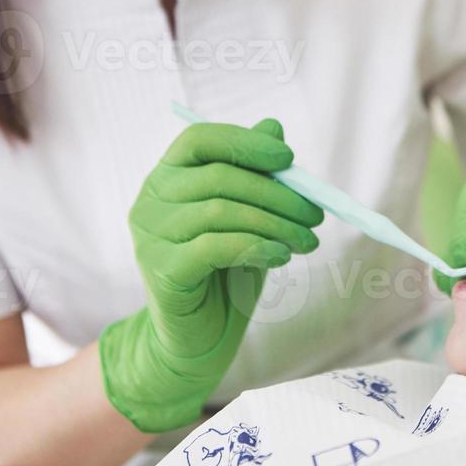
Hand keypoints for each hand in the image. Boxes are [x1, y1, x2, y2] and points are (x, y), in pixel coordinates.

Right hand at [101, 118, 323, 431]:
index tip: (289, 159)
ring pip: (220, 211)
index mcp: (166, 177)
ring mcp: (149, 236)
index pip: (198, 140)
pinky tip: (281, 256)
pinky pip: (215, 246)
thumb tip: (273, 127)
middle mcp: (149, 200)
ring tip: (307, 241)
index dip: (245, 143)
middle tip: (316, 214)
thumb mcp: (246, 217)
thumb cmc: (224, 271)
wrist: (198, 338)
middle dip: (277, 193)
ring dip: (275, 223)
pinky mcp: (160, 270)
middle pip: (218, 177)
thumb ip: (254, 175)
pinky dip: (256, 246)